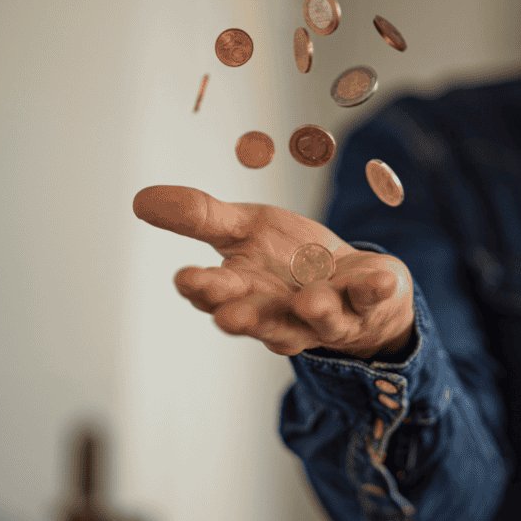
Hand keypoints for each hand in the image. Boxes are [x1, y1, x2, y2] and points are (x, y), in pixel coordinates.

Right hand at [133, 185, 413, 358]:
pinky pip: (372, 299)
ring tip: (310, 300)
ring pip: (320, 321)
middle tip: (229, 316)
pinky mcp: (366, 305)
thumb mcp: (244, 229)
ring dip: (316, 312)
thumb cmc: (289, 259)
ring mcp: (328, 315)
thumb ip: (200, 219)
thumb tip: (139, 199)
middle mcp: (284, 312)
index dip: (202, 289)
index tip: (185, 279)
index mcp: (247, 292)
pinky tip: (382, 279)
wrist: (352, 282)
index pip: (218, 294)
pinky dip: (376, 290)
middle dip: (248, 318)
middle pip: (262, 319)